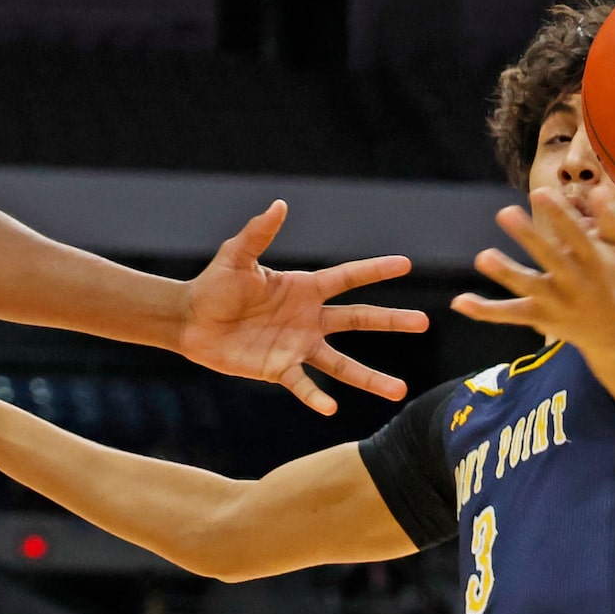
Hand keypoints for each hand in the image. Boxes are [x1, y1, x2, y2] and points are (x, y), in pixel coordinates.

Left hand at [176, 202, 424, 411]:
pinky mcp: (280, 369)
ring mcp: (298, 346)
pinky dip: (316, 397)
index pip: (347, 277)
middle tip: (424, 323)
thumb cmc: (214, 285)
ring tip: (399, 390)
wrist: (190, 321)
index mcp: (303, 289)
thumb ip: (259, 234)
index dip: (374, 270)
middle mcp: (309, 318)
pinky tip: (331, 408)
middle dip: (390, 321)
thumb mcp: (236, 257)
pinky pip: (303, 385)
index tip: (405, 264)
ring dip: (370, 377)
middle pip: (358, 319)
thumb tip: (279, 205)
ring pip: (342, 364)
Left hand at [449, 190, 614, 351]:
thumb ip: (610, 219)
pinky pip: (508, 314)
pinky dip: (484, 310)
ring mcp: (554, 301)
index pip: (576, 234)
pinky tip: (458, 301)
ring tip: (482, 257)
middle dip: (529, 236)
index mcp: (593, 259)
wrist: (614, 331)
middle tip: (505, 212)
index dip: (559, 214)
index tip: (539, 193)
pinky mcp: (538, 316)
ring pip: (527, 286)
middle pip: (550, 257)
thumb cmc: (610, 278)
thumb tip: (600, 189)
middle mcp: (574, 281)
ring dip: (505, 272)